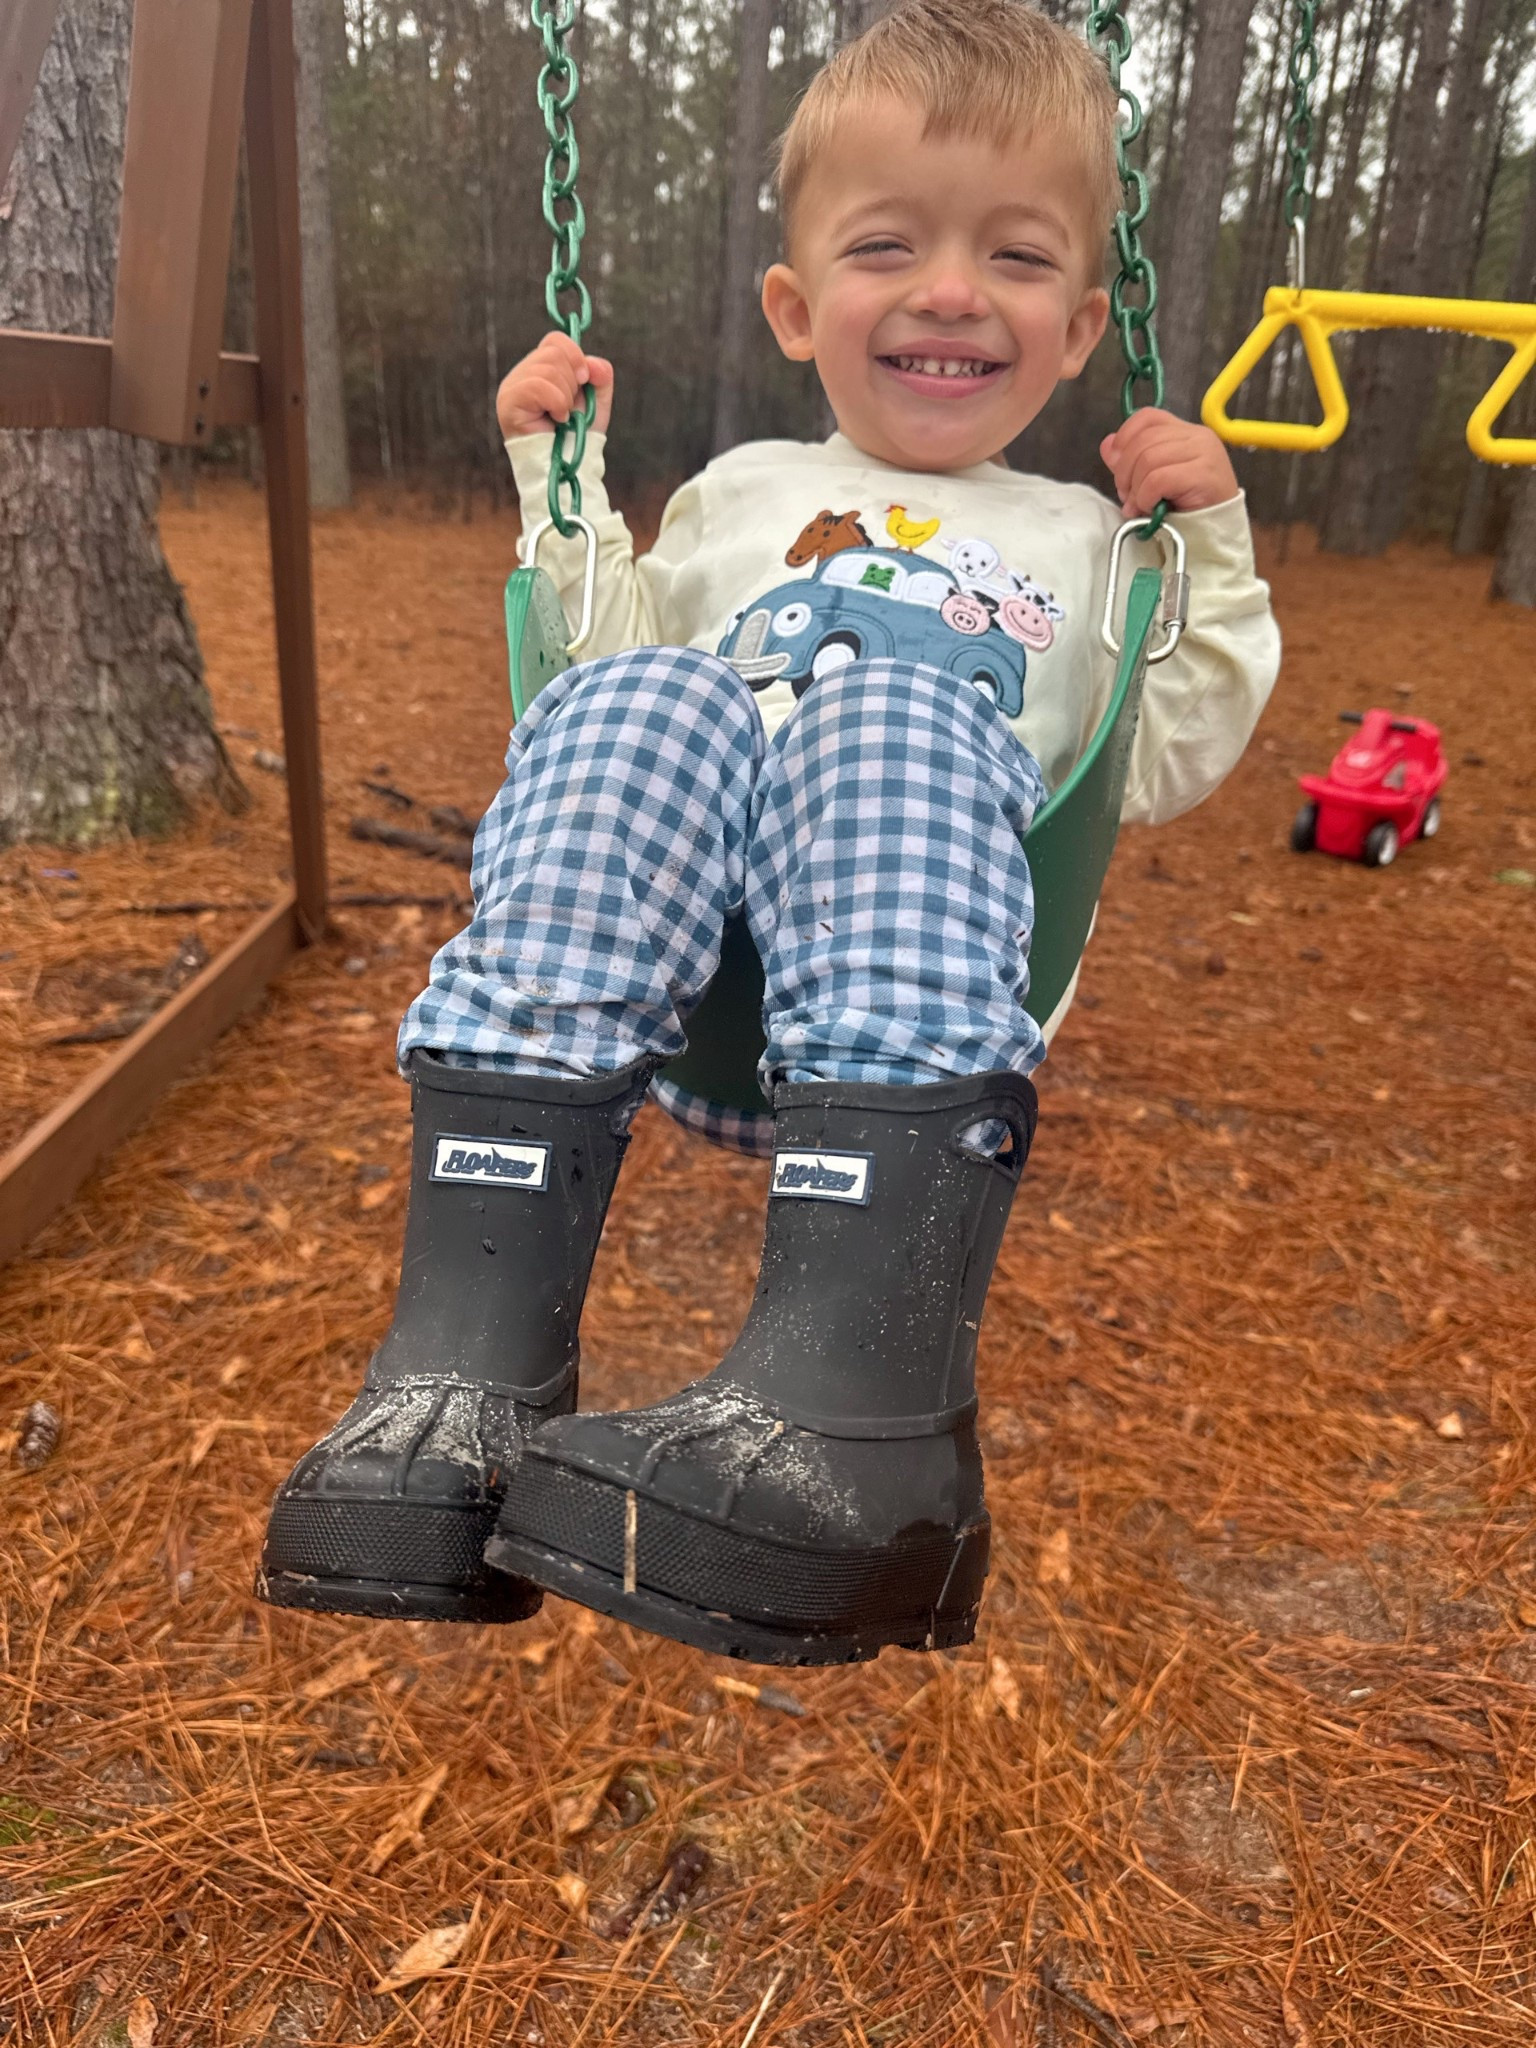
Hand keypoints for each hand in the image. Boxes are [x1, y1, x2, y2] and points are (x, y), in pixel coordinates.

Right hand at [496, 331, 614, 438]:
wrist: (569, 466)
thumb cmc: (578, 435)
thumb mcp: (596, 400)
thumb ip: (600, 375)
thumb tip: (592, 364)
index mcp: (540, 368)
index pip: (555, 340)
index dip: (575, 356)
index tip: (584, 380)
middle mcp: (522, 373)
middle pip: (553, 352)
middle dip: (572, 382)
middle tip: (569, 407)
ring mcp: (511, 387)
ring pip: (548, 369)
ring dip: (565, 397)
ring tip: (562, 417)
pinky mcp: (508, 402)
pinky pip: (538, 385)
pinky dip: (557, 403)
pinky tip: (557, 420)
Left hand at [1099, 409, 1238, 517]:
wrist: (1217, 531)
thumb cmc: (1187, 507)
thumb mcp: (1153, 479)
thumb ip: (1131, 461)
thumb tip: (1108, 444)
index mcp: (1186, 431)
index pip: (1148, 417)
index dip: (1125, 436)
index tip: (1117, 465)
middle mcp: (1197, 435)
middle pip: (1143, 439)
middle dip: (1125, 471)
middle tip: (1127, 496)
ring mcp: (1203, 452)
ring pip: (1149, 458)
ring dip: (1136, 488)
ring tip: (1139, 506)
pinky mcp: (1203, 473)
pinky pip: (1159, 478)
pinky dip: (1146, 496)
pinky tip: (1151, 508)